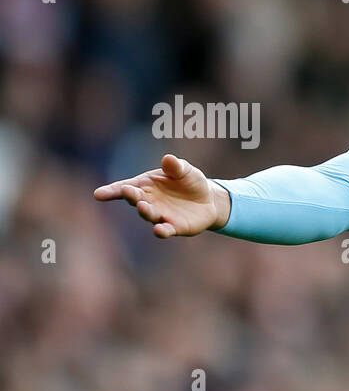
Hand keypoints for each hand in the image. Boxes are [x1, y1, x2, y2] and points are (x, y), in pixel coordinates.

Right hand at [93, 154, 229, 237]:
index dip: (111, 191)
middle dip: (131, 197)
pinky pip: (165, 230)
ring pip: (148, 215)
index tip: (98, 194)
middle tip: (128, 192)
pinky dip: (161, 231)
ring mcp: (160, 215)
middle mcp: (148, 201)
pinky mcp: (174, 227)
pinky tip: (158, 230)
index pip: (124, 188)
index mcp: (145, 185)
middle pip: (135, 200)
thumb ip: (176, 166)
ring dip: (145, 212)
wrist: (207, 199)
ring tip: (144, 207)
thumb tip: (168, 159)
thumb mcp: (185, 170)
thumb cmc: (189, 181)